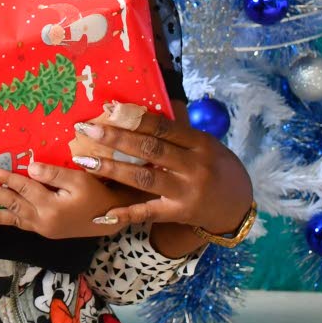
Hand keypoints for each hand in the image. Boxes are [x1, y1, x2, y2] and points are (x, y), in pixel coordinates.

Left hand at [0, 162, 129, 238]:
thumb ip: (53, 173)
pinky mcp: (46, 231)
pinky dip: (9, 223)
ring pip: (16, 220)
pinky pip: (23, 226)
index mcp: (51, 207)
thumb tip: (31, 167)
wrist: (110, 218)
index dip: (8, 178)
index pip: (24, 188)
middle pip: (14, 205)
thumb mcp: (78, 179)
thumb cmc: (95, 195)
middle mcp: (44, 220)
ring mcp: (44, 228)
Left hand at [69, 101, 253, 234]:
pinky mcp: (178, 214)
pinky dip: (125, 213)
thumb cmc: (214, 166)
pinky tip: (103, 212)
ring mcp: (186, 192)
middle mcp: (194, 167)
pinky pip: (148, 212)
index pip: (163, 127)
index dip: (134, 117)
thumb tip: (134, 109)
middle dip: (116, 138)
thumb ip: (174, 131)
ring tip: (85, 161)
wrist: (236, 204)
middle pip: (150, 149)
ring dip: (112, 169)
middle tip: (87, 130)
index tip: (107, 109)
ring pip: (144, 177)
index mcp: (200, 143)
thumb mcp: (203, 143)